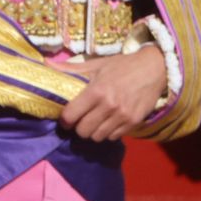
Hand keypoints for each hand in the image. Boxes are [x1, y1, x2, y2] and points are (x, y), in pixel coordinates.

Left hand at [51, 44, 167, 141]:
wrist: (155, 68)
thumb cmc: (122, 66)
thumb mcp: (96, 65)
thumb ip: (71, 69)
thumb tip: (45, 63)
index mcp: (96, 91)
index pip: (71, 116)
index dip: (65, 120)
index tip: (65, 118)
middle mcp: (109, 105)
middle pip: (83, 131)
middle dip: (78, 127)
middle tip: (80, 121)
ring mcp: (123, 115)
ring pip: (97, 137)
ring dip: (93, 132)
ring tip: (94, 122)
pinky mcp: (134, 122)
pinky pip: (114, 137)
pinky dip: (108, 133)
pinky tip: (108, 122)